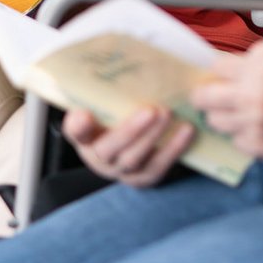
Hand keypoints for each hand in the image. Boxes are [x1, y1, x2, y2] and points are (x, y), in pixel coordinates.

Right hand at [64, 106, 194, 187]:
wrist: (126, 145)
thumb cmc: (113, 119)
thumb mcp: (102, 107)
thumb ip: (101, 96)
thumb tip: (105, 83)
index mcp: (84, 137)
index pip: (75, 132)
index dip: (78, 126)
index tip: (84, 114)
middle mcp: (98, 159)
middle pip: (110, 148)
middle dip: (132, 130)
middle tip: (152, 110)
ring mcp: (121, 172)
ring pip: (135, 159)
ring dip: (154, 137)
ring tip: (169, 115)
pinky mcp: (143, 178)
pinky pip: (158, 167)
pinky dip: (174, 149)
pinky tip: (187, 131)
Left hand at [190, 41, 262, 158]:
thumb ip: (259, 53)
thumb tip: (236, 61)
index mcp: (260, 70)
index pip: (215, 67)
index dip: (222, 69)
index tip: (226, 73)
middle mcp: (252, 98)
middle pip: (203, 97)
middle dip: (209, 92)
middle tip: (219, 92)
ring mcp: (253, 126)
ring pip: (214, 121)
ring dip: (224, 114)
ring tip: (243, 109)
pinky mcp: (259, 147)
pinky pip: (234, 140)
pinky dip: (242, 134)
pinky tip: (259, 126)